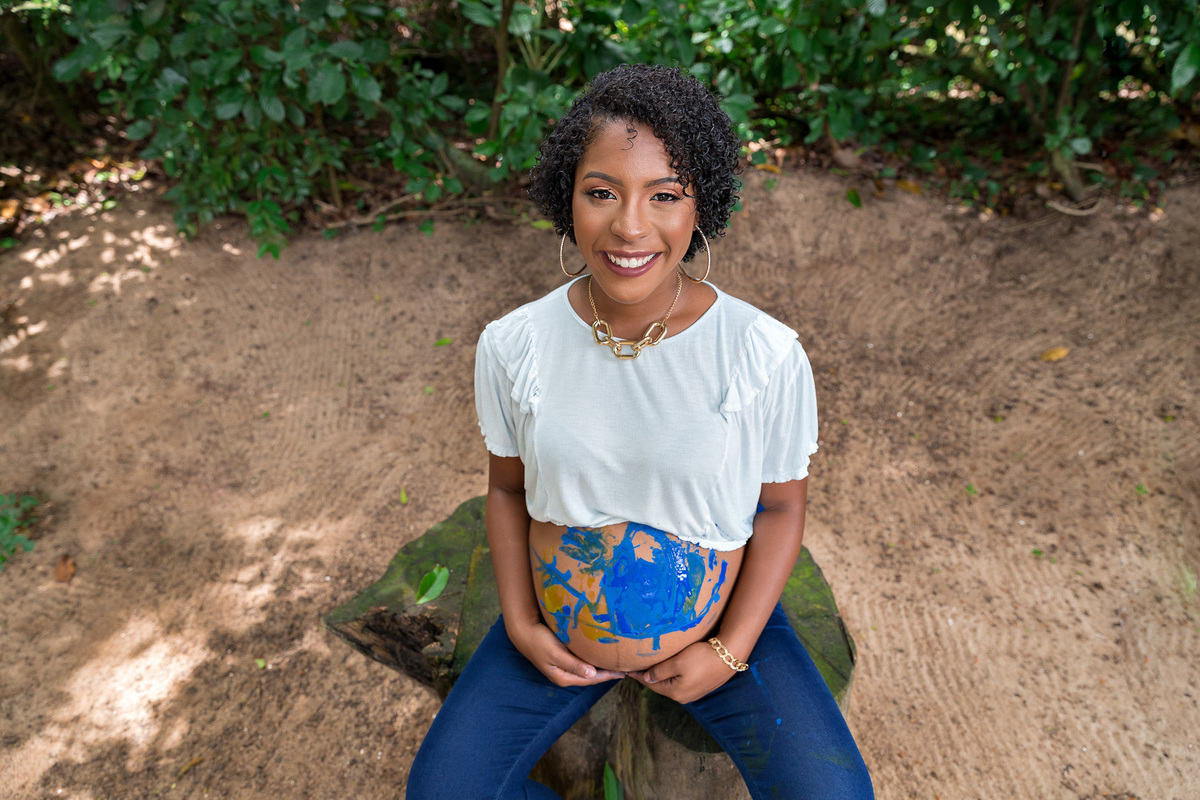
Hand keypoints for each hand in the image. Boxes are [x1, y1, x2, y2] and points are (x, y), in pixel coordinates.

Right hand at [508, 619, 625, 686]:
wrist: (523, 631)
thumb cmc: (539, 641)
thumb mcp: (555, 653)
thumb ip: (573, 664)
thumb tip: (592, 674)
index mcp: (564, 677)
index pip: (592, 679)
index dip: (608, 676)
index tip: (623, 672)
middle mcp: (565, 675)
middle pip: (591, 677)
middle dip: (607, 673)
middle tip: (625, 668)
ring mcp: (564, 667)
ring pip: (588, 670)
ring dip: (601, 667)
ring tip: (616, 663)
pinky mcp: (563, 658)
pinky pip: (583, 662)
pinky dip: (593, 660)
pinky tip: (600, 656)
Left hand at [629, 640, 738, 703]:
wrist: (728, 656)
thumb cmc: (701, 657)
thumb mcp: (677, 662)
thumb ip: (659, 671)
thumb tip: (646, 678)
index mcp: (676, 693)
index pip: (651, 684)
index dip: (638, 676)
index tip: (627, 670)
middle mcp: (684, 697)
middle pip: (661, 686)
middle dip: (649, 677)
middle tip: (636, 667)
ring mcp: (694, 693)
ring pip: (671, 684)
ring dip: (661, 676)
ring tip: (650, 667)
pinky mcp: (701, 686)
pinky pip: (680, 682)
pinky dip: (672, 675)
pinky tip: (670, 668)